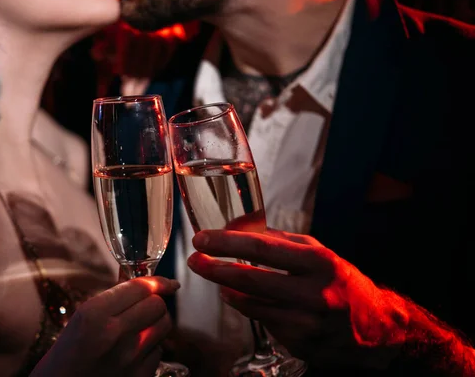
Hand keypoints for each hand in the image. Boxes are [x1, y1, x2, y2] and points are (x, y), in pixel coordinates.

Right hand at [31, 277, 179, 376]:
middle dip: (156, 302)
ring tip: (144, 327)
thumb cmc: (67, 354)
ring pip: (164, 325)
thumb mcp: (82, 318)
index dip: (158, 281)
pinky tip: (138, 350)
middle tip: (148, 307)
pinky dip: (153, 347)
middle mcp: (114, 333)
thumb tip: (146, 284)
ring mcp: (129, 357)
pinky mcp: (139, 376)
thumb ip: (112, 300)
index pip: (140, 287)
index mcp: (94, 314)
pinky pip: (159, 351)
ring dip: (158, 322)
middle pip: (157, 305)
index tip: (167, 283)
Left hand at [187, 229, 409, 369]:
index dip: (227, 243)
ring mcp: (307, 324)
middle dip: (216, 269)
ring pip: (252, 305)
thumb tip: (238, 229)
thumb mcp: (319, 254)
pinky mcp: (301, 345)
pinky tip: (251, 301)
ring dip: (229, 290)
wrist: (378, 329)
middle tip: (195, 261)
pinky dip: (252, 309)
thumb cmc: (342, 283)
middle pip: (251, 280)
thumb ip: (280, 241)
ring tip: (220, 280)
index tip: (202, 239)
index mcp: (319, 262)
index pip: (263, 248)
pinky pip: (265, 323)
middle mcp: (314, 293)